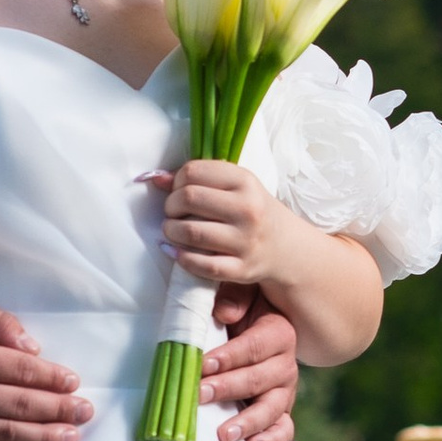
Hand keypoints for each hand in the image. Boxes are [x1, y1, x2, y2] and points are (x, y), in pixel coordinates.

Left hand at [158, 159, 286, 291]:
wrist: (285, 245)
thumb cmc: (252, 210)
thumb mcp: (234, 186)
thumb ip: (198, 178)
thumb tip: (156, 178)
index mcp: (245, 181)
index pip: (193, 171)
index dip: (176, 180)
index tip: (178, 190)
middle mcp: (247, 210)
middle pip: (188, 199)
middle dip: (170, 206)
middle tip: (173, 212)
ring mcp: (245, 241)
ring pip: (190, 232)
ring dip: (171, 231)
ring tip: (173, 230)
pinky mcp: (241, 268)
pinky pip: (201, 265)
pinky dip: (182, 258)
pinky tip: (177, 252)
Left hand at [201, 286, 300, 440]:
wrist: (251, 328)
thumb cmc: (237, 309)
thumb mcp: (238, 293)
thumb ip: (234, 295)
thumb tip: (225, 313)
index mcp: (278, 331)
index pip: (255, 346)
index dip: (230, 356)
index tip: (203, 365)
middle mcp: (286, 362)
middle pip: (260, 379)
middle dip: (227, 388)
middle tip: (199, 395)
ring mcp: (284, 390)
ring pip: (273, 408)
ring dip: (248, 422)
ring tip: (224, 435)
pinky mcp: (280, 411)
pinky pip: (284, 429)